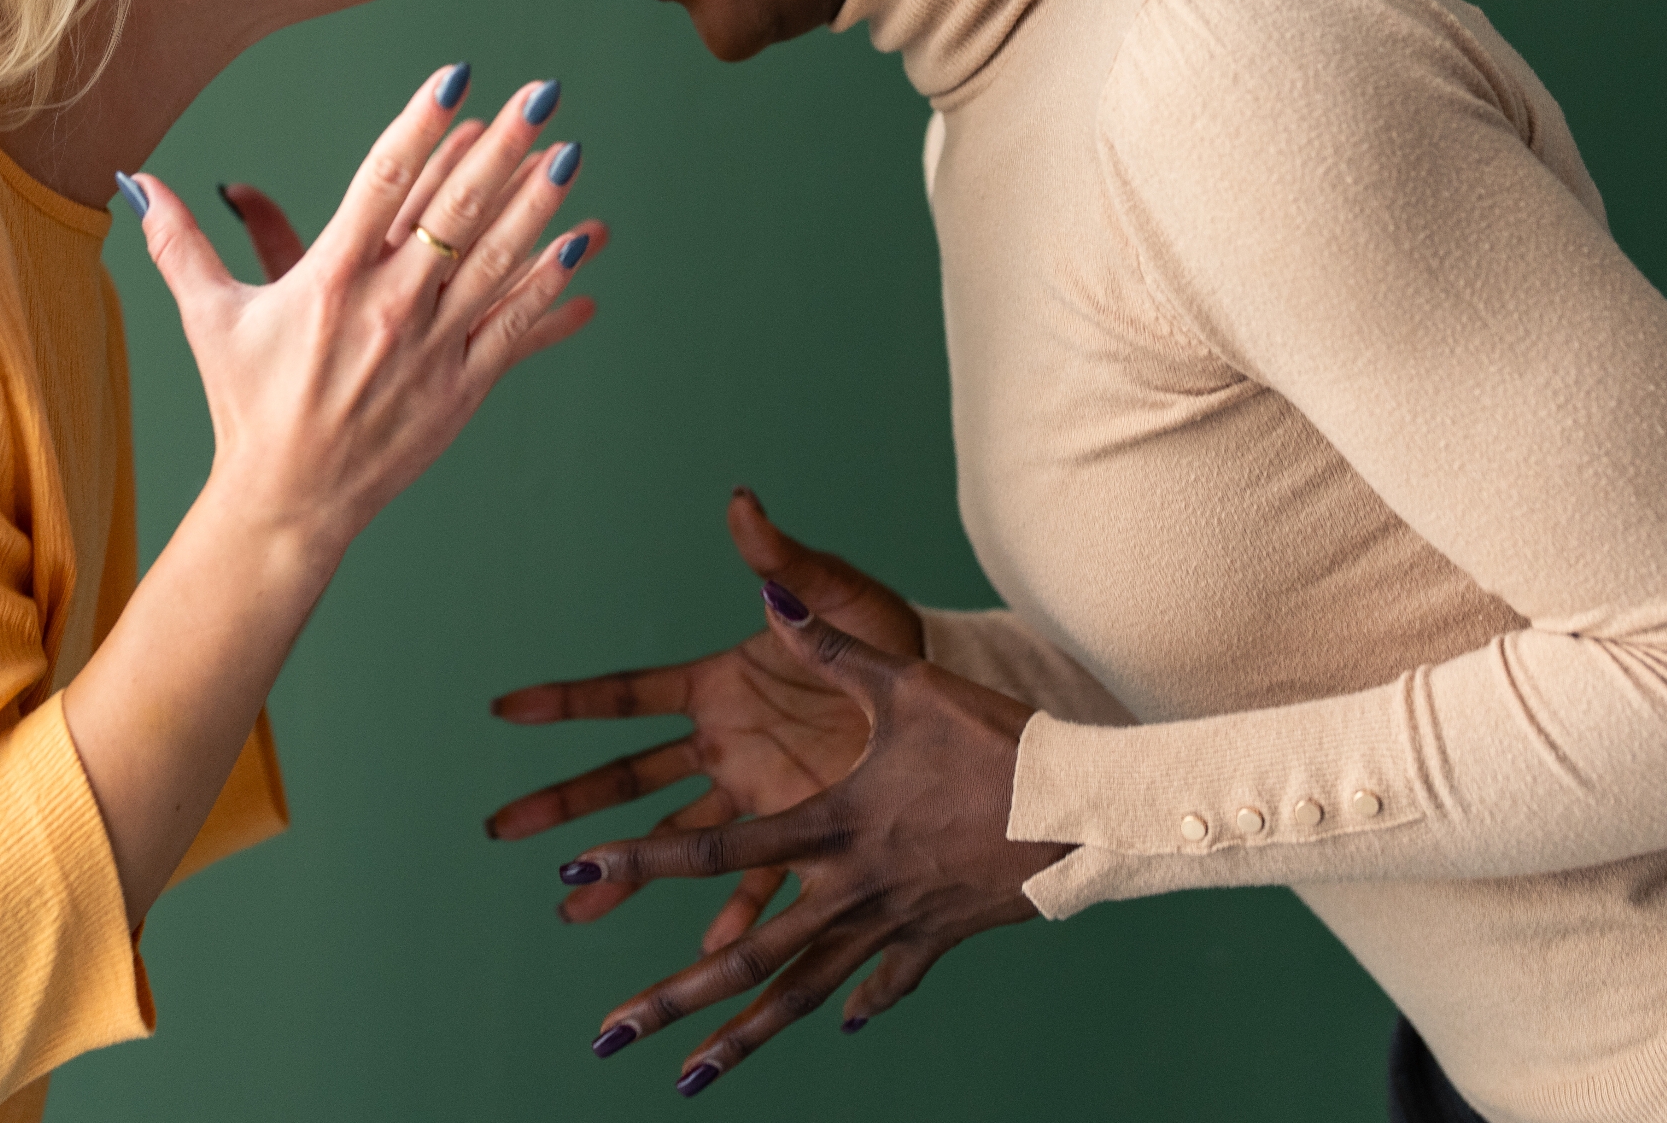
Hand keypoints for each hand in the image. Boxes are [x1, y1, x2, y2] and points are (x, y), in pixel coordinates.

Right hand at [129, 67, 601, 560]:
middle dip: (501, 149)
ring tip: (569, 154)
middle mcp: (384, 307)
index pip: (383, 182)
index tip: (455, 79)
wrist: (288, 502)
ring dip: (537, 207)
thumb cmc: (248, 405)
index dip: (423, 125)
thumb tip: (137, 183)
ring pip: (495, 264)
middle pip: (453, 212)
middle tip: (540, 95)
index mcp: (328, 279)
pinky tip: (587, 249)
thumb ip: (181, 243)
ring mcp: (428, 348)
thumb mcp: (209, 317)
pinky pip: (515, 330)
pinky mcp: (459, 387)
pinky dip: (553, 290)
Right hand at [486, 490, 921, 947]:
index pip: (626, 695)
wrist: (938, 685)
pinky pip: (756, 879)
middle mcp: (721, 743)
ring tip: (572, 910)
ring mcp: (751, 793)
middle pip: (626, 777)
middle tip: (502, 827)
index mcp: (716, 684)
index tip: (503, 709)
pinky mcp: (795, 830)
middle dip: (564, 802)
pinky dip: (733, 914)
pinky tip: (706, 949)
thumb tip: (741, 503)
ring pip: (671, 839)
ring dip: (624, 874)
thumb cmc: (879, 627)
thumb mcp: (835, 594)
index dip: (564, 701)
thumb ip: (785, 560)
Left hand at [558, 589, 1065, 1094]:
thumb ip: (829, 647)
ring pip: (802, 991)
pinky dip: (860, 1001)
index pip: (717, 851)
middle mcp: (851, 888)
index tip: (580, 873)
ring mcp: (892, 923)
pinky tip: (839, 1025)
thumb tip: (769, 593)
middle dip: (671, 999)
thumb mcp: (907, 683)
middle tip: (608, 1038)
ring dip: (741, 1038)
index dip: (641, 861)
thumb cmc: (996, 739)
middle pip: (746, 956)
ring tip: (687, 1081)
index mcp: (832, 825)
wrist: (1086, 809)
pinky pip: (886, 981)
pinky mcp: (936, 939)